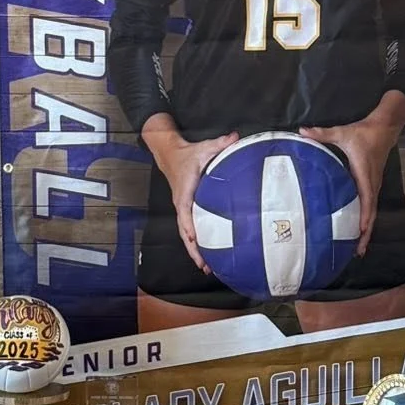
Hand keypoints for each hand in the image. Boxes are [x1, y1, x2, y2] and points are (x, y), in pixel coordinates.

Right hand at [141, 117, 237, 271]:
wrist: (170, 155)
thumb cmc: (187, 155)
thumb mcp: (204, 147)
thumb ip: (220, 143)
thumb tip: (235, 137)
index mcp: (185, 193)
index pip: (185, 214)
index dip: (190, 229)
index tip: (196, 242)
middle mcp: (182, 204)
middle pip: (185, 233)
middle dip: (194, 250)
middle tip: (205, 266)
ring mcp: (184, 210)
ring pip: (187, 235)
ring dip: (195, 251)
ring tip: (207, 268)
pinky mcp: (187, 211)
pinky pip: (191, 230)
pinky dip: (197, 244)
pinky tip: (207, 255)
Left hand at [302, 93, 404, 255]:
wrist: (385, 127)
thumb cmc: (365, 132)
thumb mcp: (343, 132)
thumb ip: (322, 134)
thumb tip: (302, 131)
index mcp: (365, 174)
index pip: (366, 200)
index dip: (364, 217)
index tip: (360, 232)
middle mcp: (371, 183)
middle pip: (371, 213)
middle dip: (365, 233)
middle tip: (357, 251)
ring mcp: (373, 185)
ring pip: (371, 212)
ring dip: (366, 230)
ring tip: (357, 248)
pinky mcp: (372, 185)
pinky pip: (370, 206)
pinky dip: (365, 220)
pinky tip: (358, 230)